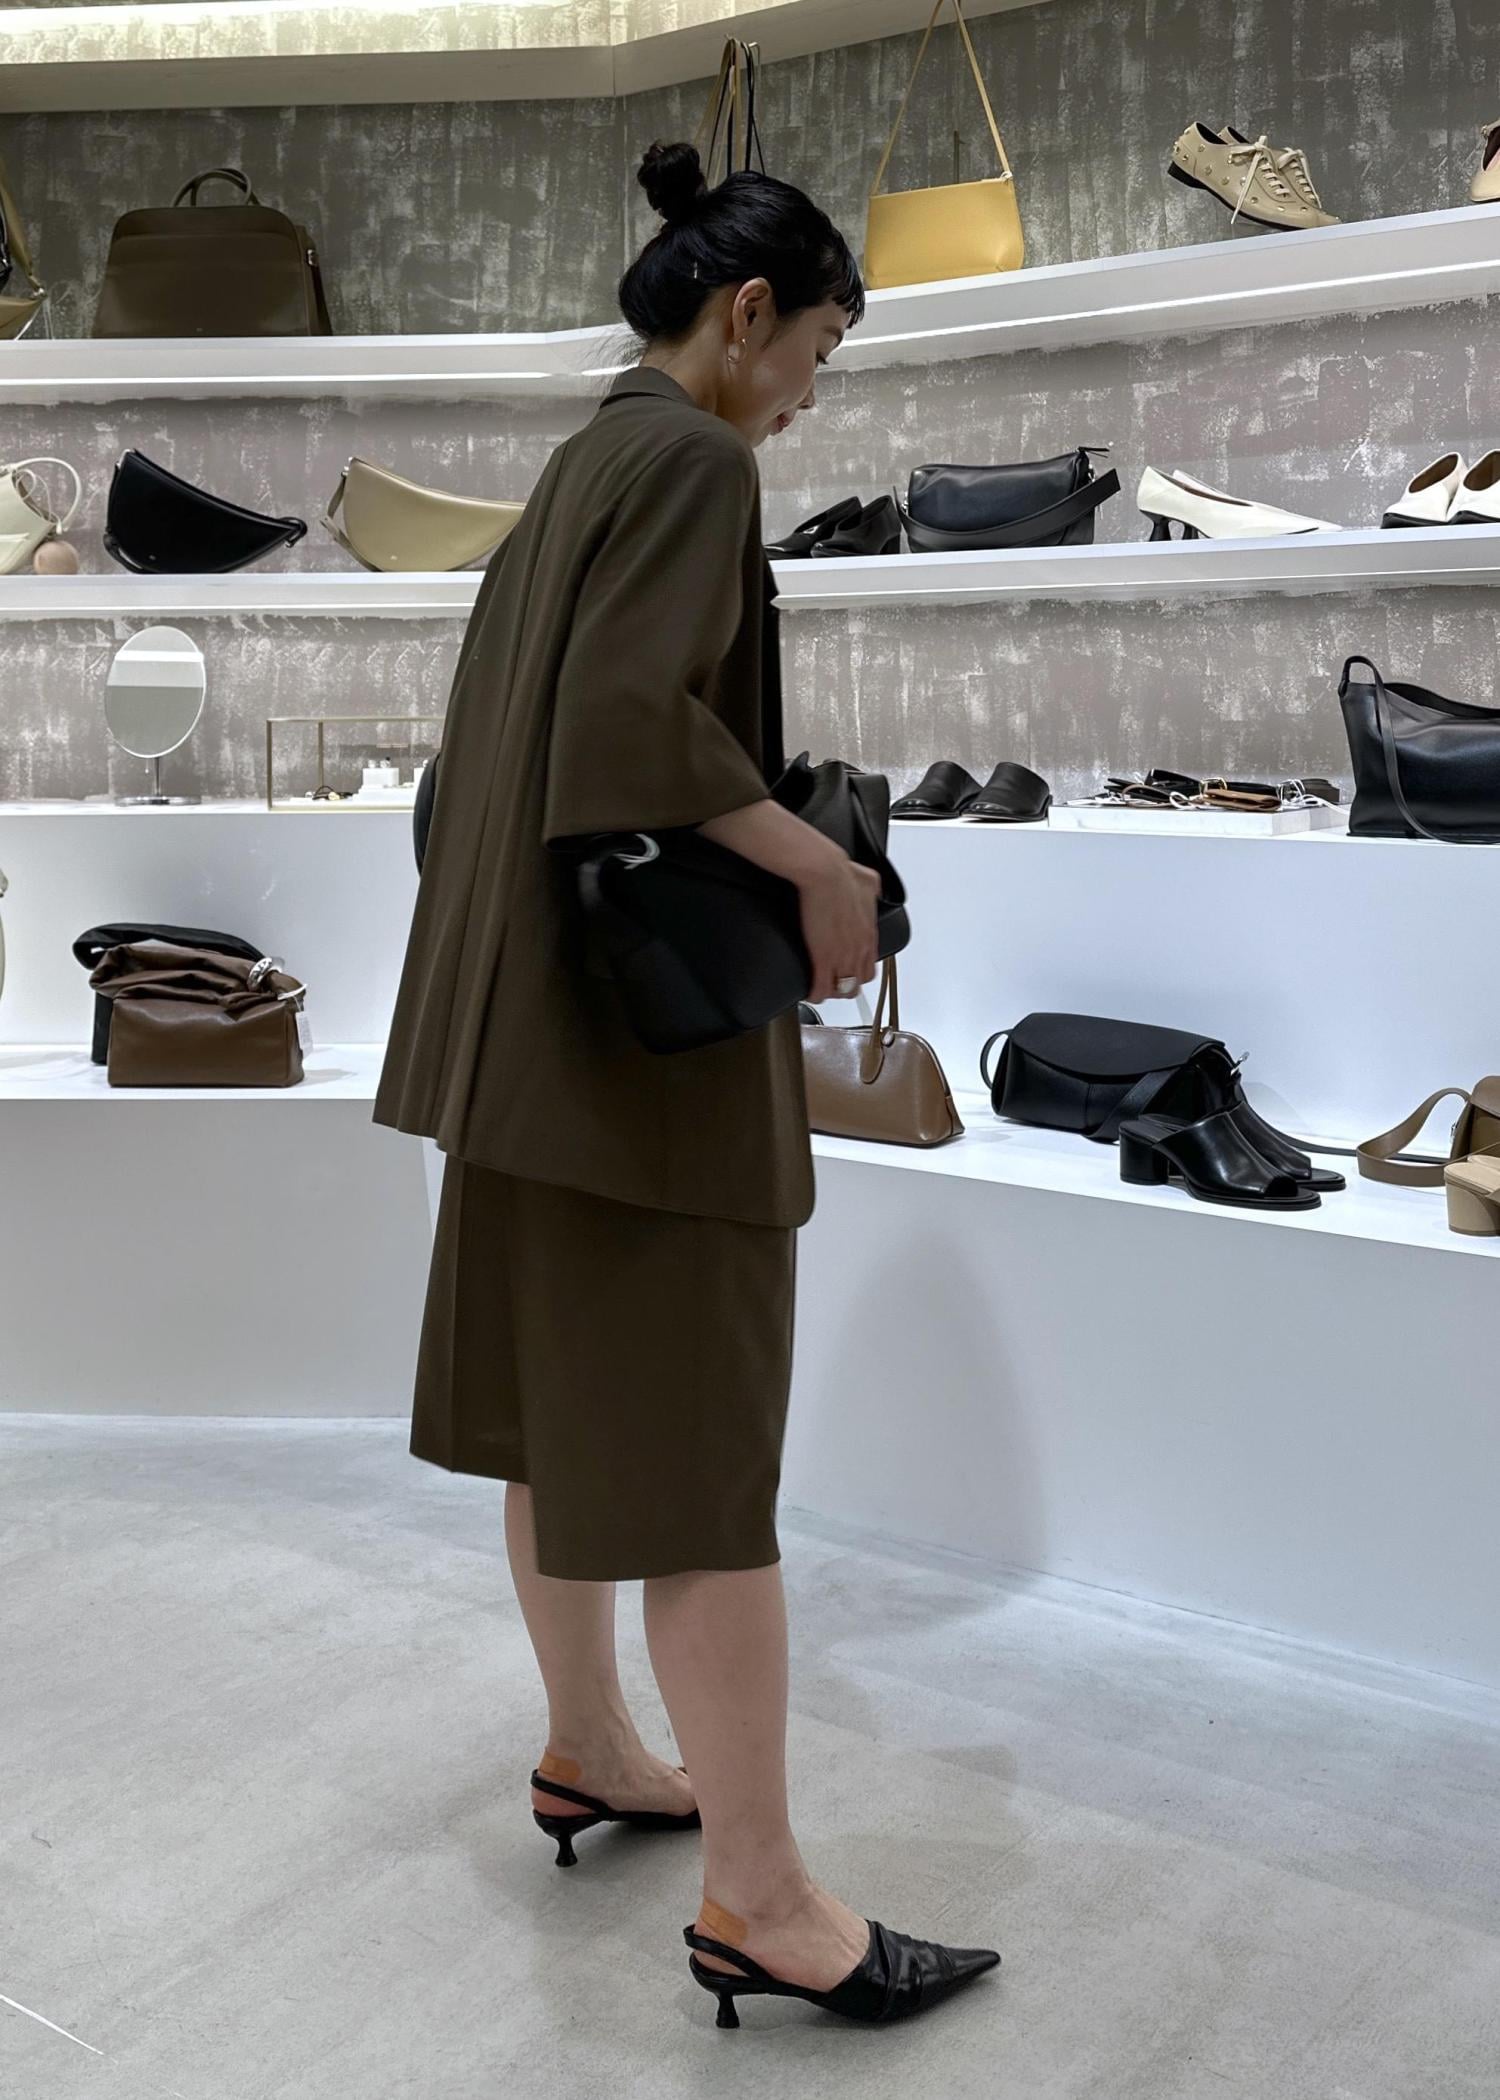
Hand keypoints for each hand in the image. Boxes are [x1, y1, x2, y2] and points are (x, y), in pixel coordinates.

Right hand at [798, 854, 879, 1004]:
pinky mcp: (823, 958)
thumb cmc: (843, 875)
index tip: (846, 971)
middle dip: (845, 987)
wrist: (826, 874)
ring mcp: (843, 955)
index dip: (856, 973)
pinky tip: (810, 992)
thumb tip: (871, 887)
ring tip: (821, 989)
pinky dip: (815, 994)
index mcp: (869, 934)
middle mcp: (860, 948)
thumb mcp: (868, 881)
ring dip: (831, 992)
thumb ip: (872, 888)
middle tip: (833, 983)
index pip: (870, 967)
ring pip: (843, 990)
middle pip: (858, 983)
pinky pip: (822, 988)